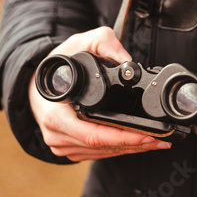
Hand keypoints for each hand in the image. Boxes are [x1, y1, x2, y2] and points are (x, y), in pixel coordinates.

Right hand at [28, 27, 171, 161]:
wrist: (36, 82)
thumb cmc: (55, 66)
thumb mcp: (77, 43)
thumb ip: (103, 42)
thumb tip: (126, 59)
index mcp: (55, 116)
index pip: (93, 134)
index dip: (123, 137)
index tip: (147, 135)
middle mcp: (57, 135)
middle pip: (101, 147)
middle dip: (134, 144)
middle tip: (160, 140)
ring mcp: (61, 145)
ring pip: (101, 153)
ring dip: (130, 149)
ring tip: (155, 142)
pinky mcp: (69, 150)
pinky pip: (96, 153)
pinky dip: (118, 149)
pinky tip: (136, 144)